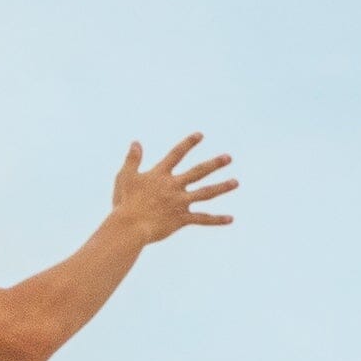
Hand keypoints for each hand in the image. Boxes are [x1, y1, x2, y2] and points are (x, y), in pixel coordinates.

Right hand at [111, 133, 237, 243]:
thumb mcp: (125, 177)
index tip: (200, 135)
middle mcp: (173, 186)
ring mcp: (180, 202)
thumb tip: (136, 142)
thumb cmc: (125, 202)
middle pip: (198, 172)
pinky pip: (202, 219)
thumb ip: (132, 159)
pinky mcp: (181, 219)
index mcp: (160, 175)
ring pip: (205, 193)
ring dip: (222, 187)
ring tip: (235, 182)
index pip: (176, 154)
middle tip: (229, 158)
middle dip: (214, 164)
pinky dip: (217, 220)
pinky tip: (231, 219)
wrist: (130, 225)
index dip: (188, 144)